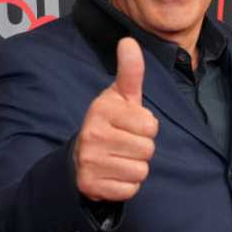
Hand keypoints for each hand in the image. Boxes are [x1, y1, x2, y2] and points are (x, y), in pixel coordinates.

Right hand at [74, 37, 158, 200]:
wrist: (80, 159)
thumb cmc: (109, 124)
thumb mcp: (120, 97)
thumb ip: (130, 72)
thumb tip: (129, 41)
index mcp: (102, 109)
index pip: (151, 125)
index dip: (146, 128)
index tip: (129, 126)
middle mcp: (92, 133)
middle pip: (147, 150)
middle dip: (141, 149)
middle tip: (123, 144)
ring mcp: (90, 161)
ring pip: (140, 171)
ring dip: (135, 168)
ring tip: (118, 159)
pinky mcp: (91, 185)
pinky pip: (130, 189)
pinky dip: (126, 186)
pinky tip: (113, 175)